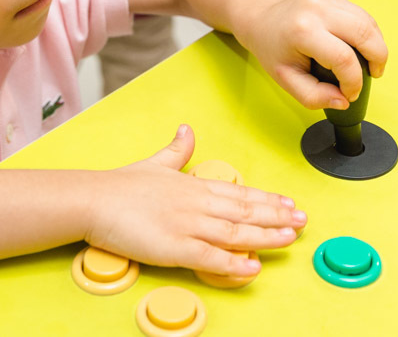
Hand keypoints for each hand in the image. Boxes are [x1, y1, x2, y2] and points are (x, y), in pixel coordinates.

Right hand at [84, 125, 305, 276]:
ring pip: (235, 232)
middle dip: (277, 216)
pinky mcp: (174, 248)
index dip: (267, 199)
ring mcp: (187, 225)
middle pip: (245, 210)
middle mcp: (196, 204)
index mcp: (193, 185)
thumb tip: (187, 130)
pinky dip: (234, 262)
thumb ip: (176, 150)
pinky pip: (211, 257)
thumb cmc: (120, 185)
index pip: (239, 192)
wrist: (94, 200)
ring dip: (266, 236)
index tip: (289, 203)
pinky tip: (254, 266)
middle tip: (303, 221)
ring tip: (290, 239)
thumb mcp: (155, 162)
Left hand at [240, 0, 386, 109]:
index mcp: (302, 31)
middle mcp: (317, 10)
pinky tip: (362, 48)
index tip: (350, 93)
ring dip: (377, 46)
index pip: (343, 58)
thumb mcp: (286, 79)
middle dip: (377, 60)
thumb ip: (313, 96)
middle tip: (373, 75)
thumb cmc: (272, 49)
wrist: (261, 19)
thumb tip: (343, 101)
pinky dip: (369, 34)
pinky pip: (362, 16)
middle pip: (364, 35)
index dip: (354, 82)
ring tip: (371, 64)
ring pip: (368, 23)